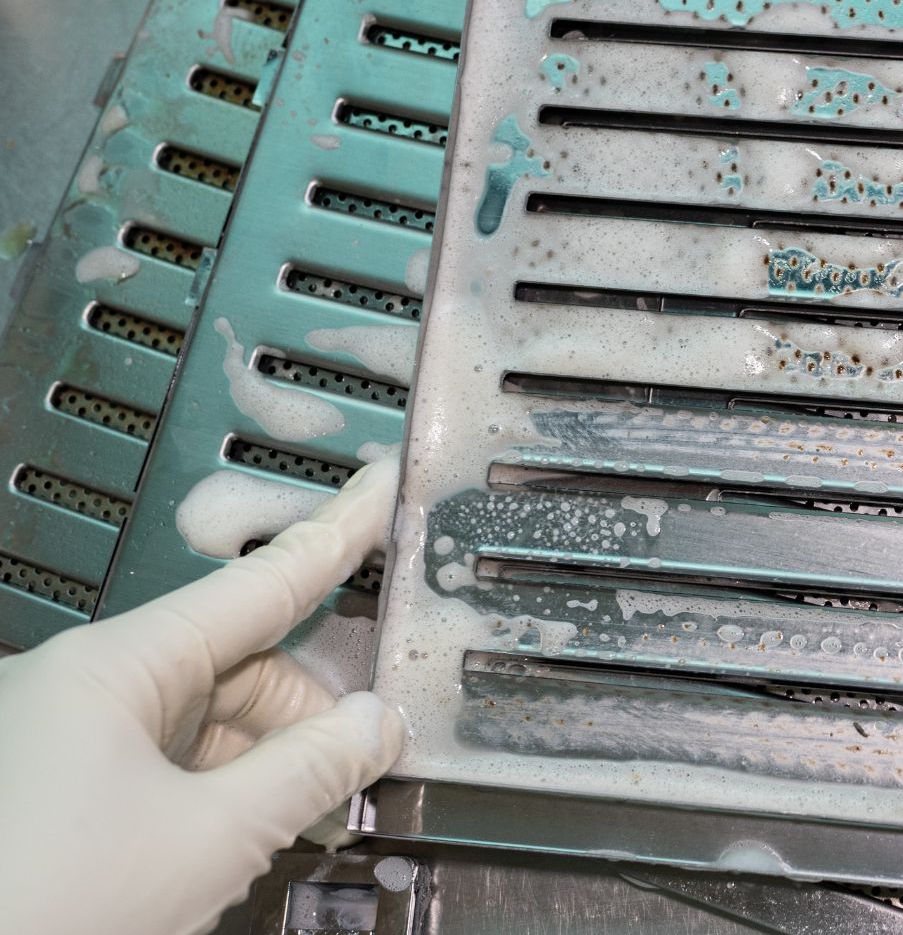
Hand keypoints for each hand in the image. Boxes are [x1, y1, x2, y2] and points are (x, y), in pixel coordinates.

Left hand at [0, 457, 405, 934]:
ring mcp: (64, 738)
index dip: (335, 536)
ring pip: (204, 721)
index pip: (259, 582)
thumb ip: (310, 770)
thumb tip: (374, 726)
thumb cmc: (40, 909)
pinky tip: (243, 842)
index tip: (379, 491)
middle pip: (239, 665)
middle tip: (360, 769)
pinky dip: (218, 796)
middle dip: (306, 716)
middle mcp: (82, 688)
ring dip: (263, 767)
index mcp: (113, 668)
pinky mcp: (56, 790)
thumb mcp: (211, 839)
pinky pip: (164, 765)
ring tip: (299, 826)